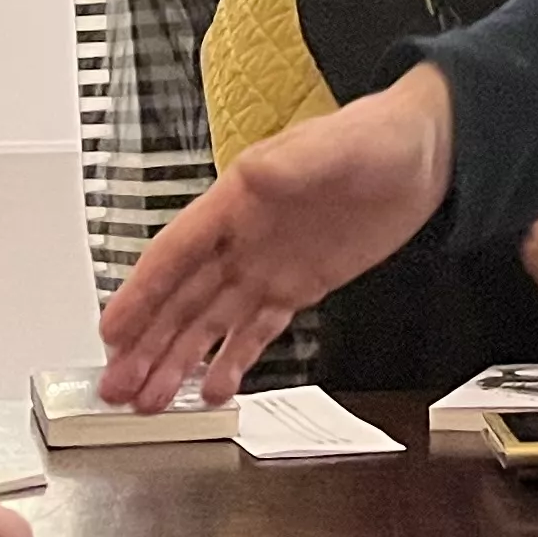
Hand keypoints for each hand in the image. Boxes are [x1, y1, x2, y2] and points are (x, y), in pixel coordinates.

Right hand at [98, 65, 452, 407]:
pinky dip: (234, 359)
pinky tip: (215, 387)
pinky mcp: (300, 285)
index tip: (111, 329)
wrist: (426, 153)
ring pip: (211, 322)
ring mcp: (269, 265)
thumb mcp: (336, 146)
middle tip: (117, 386)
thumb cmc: (378, 136)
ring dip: (178, 360)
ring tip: (152, 400)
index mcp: (239, 200)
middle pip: (182, 299)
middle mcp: (244, 237)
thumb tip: (256, 175)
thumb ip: (293, 165)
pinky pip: (257, 329)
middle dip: (148, 344)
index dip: (140, 294)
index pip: (176, 254)